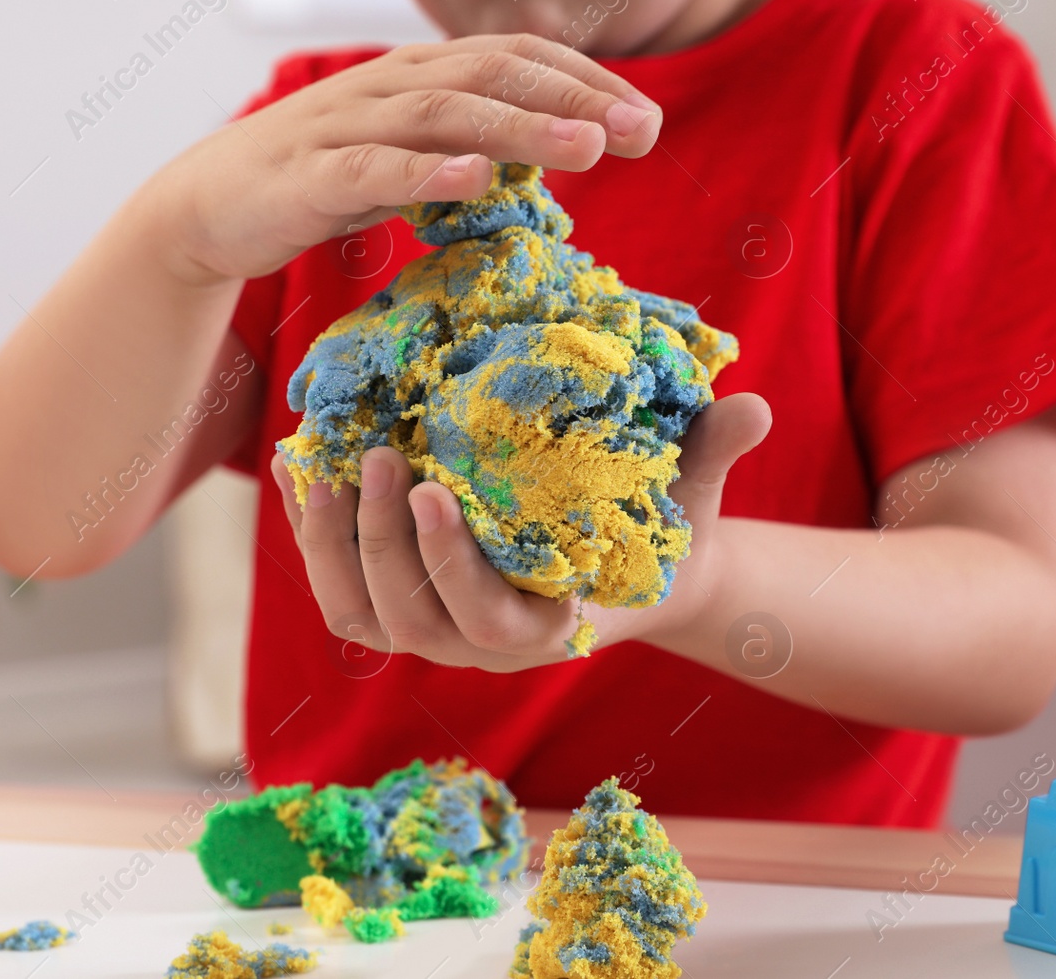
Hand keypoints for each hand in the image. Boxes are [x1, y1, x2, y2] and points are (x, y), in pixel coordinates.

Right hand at [146, 34, 662, 285]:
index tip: (643, 119)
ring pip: (443, 115)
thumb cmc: (323, 180)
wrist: (208, 206)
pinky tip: (475, 180)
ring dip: (521, 129)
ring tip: (587, 150)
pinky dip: (425, 173)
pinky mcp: (308, 177)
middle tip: (641, 131)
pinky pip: (372, 170)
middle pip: (491, 76)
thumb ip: (474, 145)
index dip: (582, 81)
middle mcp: (386, 87)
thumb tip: (558, 151)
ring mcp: (345, 127)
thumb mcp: (410, 155)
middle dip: (572, 99)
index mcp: (417, 76)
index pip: (514, 58)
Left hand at [273, 394, 771, 671]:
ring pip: (358, 614)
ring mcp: (434, 635)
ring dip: (327, 545)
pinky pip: (341, 593)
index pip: (488, 621)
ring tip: (316, 465)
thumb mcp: (692, 496)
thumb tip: (755, 407)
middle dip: (381, 542)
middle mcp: (480, 649)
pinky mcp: (400, 609)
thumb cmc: (659, 530)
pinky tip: (299, 467)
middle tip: (376, 458)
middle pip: (410, 620)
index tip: (432, 488)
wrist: (625, 568)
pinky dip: (311, 537)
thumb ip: (714, 456)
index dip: (452, 564)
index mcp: (549, 632)